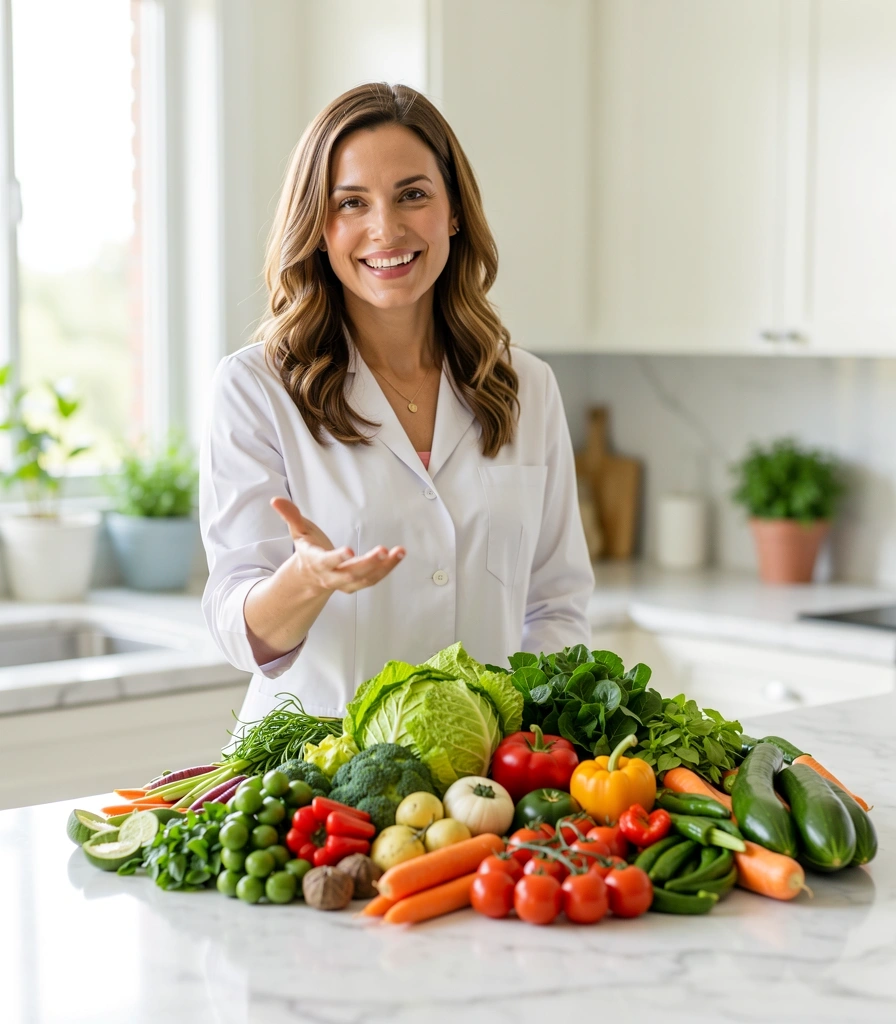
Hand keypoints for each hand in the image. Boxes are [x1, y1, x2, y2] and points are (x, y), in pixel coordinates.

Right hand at [270, 497, 404, 594]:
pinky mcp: (359, 582)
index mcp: (317, 562)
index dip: (337, 558)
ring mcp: (347, 582)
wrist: (311, 576)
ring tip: (399, 552)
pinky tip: (399, 555)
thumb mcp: (298, 532)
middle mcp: (333, 576)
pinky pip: (375, 578)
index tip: (349, 551)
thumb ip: (290, 516)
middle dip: (367, 564)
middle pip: (351, 574)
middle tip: (382, 551)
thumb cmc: (308, 549)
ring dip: (385, 567)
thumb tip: (275, 500)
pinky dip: (388, 568)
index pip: (327, 562)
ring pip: (367, 579)